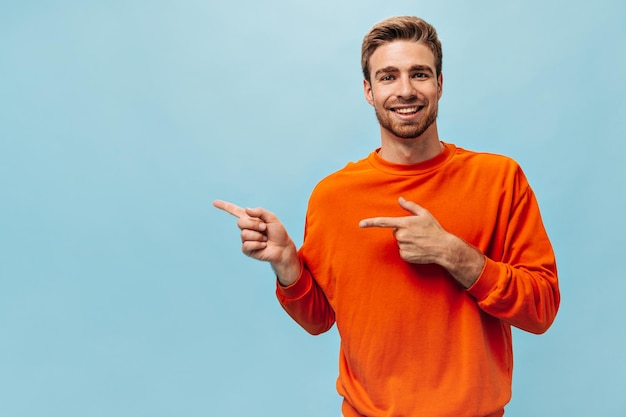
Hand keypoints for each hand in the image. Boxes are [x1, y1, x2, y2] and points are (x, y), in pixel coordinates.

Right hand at [213, 200, 300, 285]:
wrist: (283, 247)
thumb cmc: (278, 232)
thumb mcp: (272, 218)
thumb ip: (260, 211)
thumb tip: (246, 209)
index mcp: (250, 219)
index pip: (235, 211)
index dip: (225, 206)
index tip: (214, 202)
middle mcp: (246, 228)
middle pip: (241, 222)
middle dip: (255, 224)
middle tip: (265, 228)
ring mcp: (245, 239)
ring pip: (245, 234)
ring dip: (258, 236)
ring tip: (265, 238)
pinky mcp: (246, 250)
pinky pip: (247, 244)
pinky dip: (258, 244)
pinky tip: (263, 245)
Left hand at [359, 197, 483, 287]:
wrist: (443, 248)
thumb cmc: (434, 229)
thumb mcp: (424, 214)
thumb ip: (410, 206)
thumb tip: (400, 199)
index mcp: (404, 223)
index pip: (384, 222)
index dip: (371, 223)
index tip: (360, 224)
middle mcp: (401, 235)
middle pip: (395, 232)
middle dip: (403, 232)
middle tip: (417, 233)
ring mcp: (403, 246)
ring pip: (399, 242)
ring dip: (407, 241)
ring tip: (419, 241)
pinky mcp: (405, 255)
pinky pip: (402, 251)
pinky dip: (408, 250)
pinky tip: (418, 249)